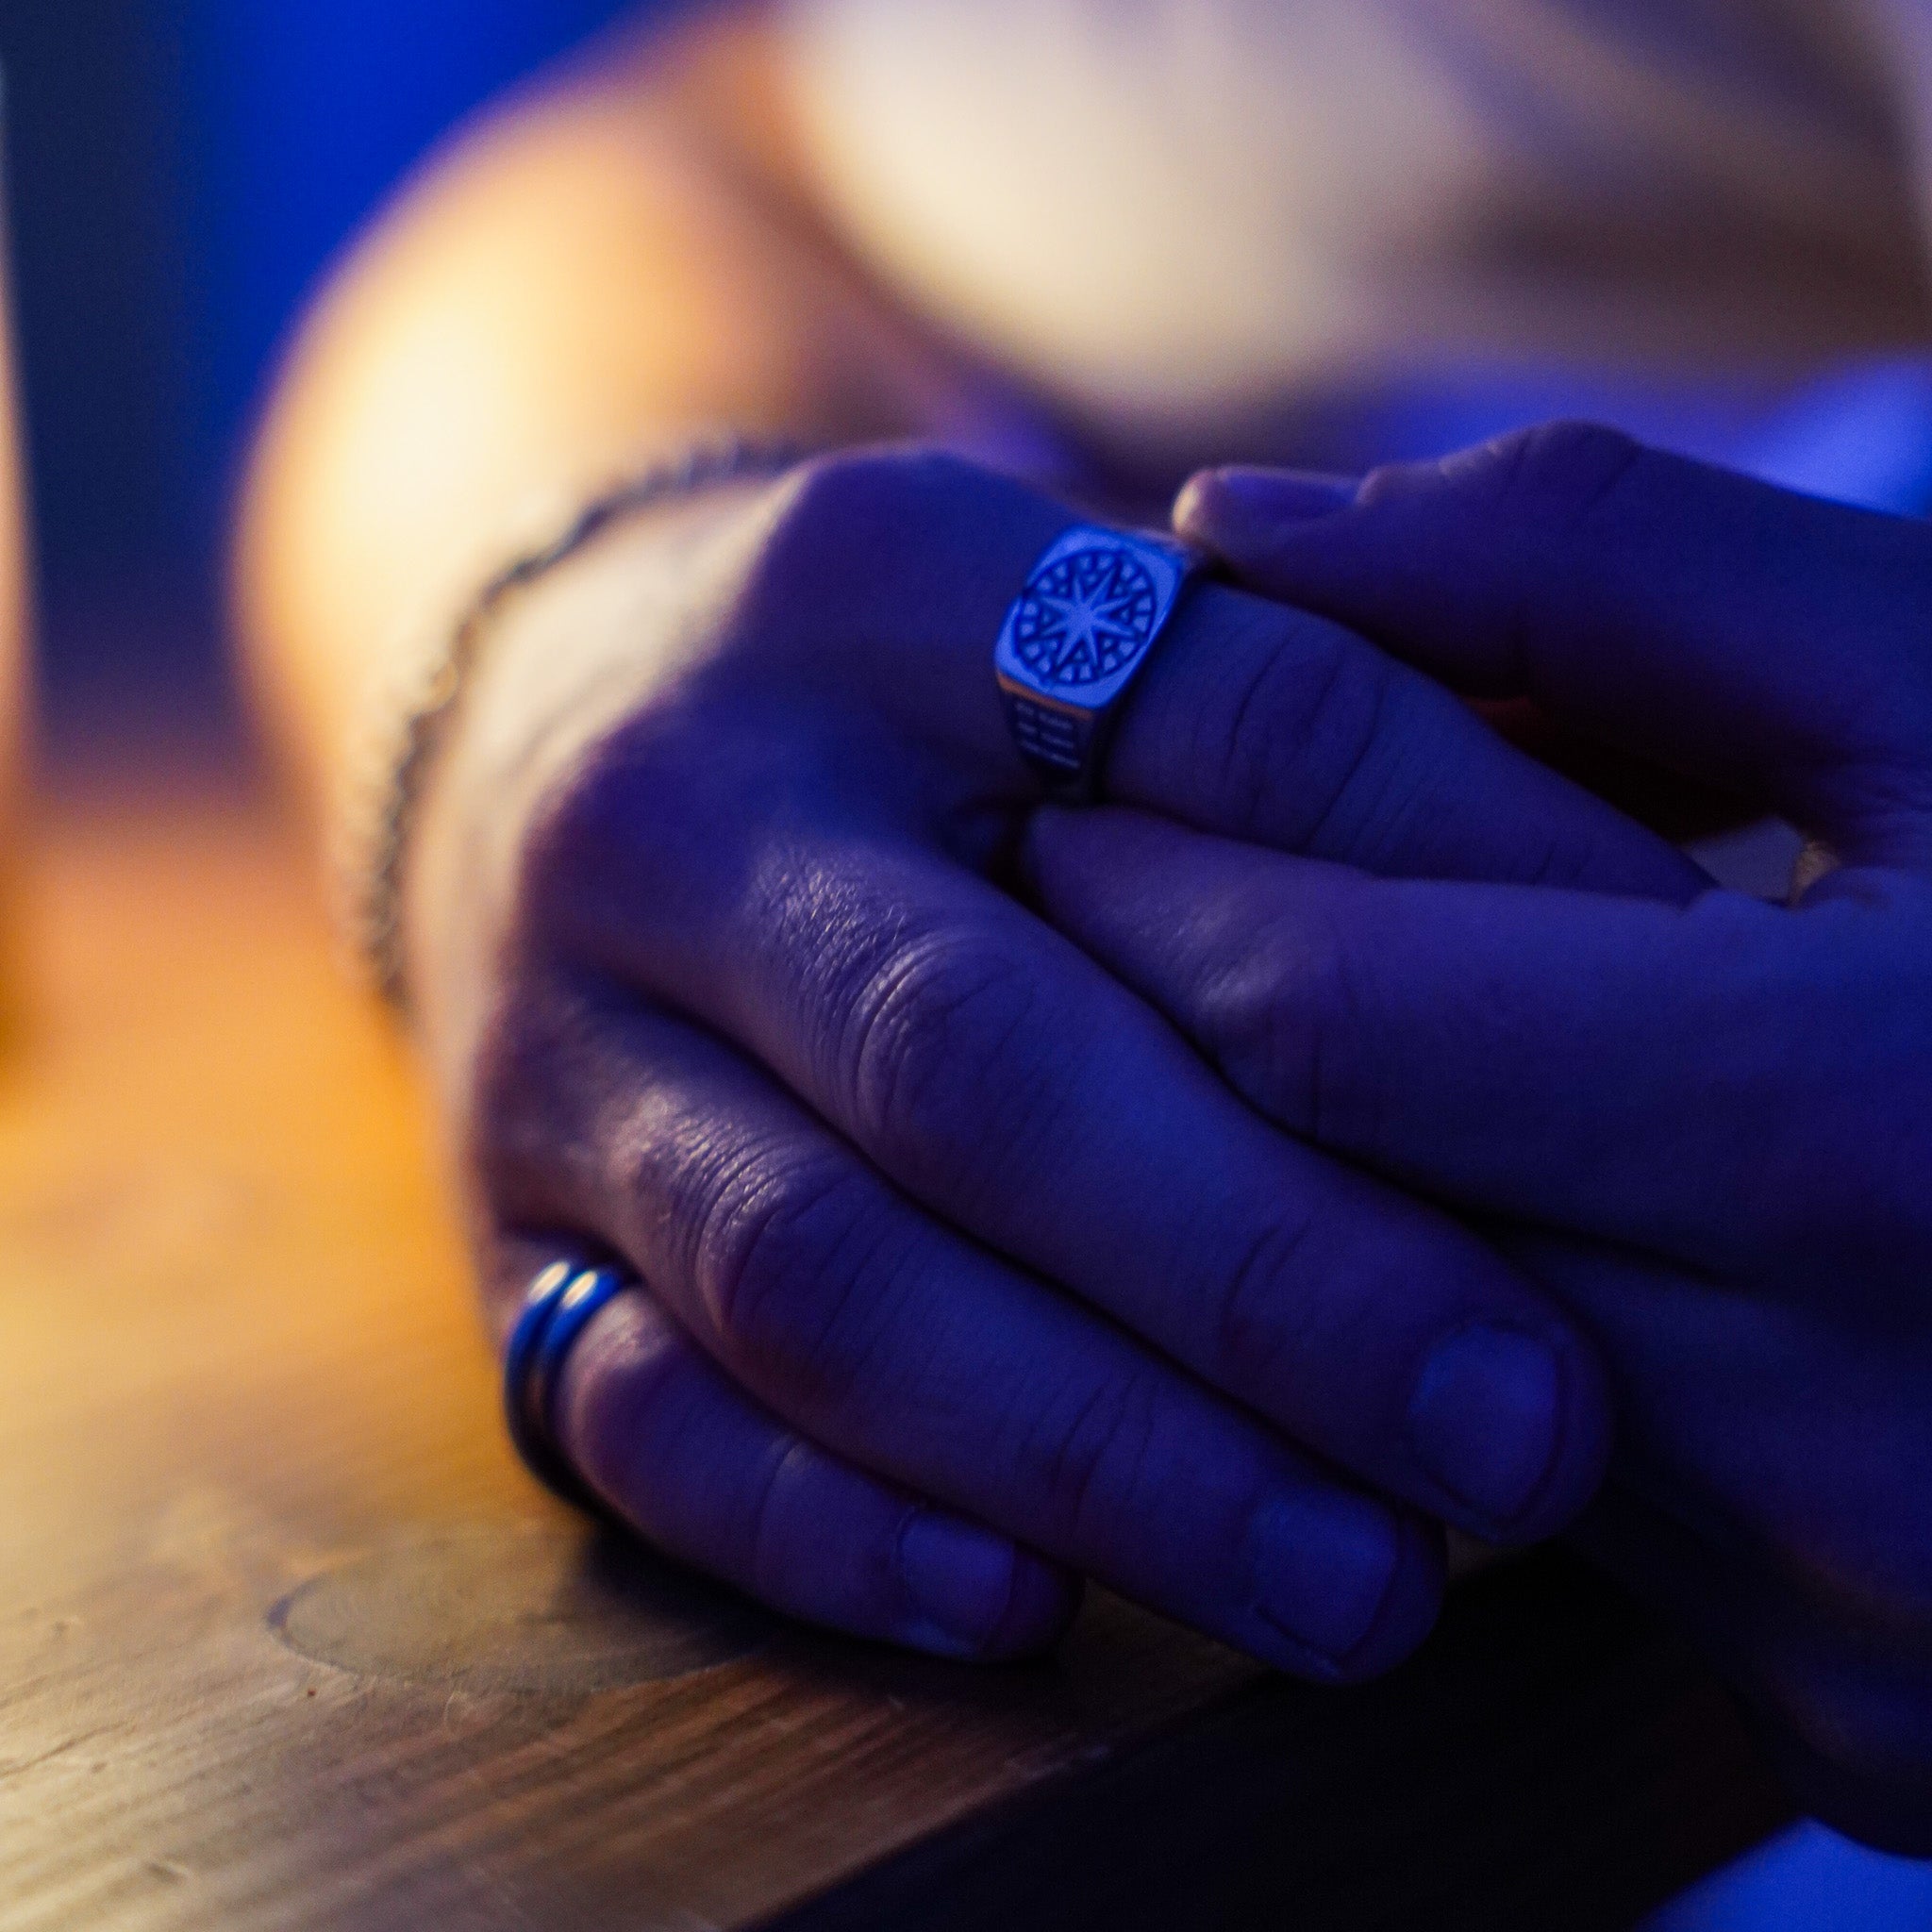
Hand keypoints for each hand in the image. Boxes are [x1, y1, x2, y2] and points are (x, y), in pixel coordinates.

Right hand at [408, 447, 1691, 1677]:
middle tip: (1522, 1440)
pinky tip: (1026, 1604)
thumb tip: (1612, 916)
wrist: (558, 722)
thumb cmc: (903, 695)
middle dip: (1267, 1270)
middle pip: (978, 1057)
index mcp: (879, 591)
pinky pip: (635, 1414)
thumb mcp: (1070, 618)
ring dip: (1096, 1447)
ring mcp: (557, 1041)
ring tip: (1355, 1580)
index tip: (1661, 1073)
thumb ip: (1313, 722)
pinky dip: (833, 1526)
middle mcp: (679, 812)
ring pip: (817, 1274)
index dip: (1454, 902)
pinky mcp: (502, 1238)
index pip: (1216, 731)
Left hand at [1029, 425, 1931, 1844]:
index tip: (1075, 783)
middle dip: (1171, 1032)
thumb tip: (1227, 524)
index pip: (1305, 1014)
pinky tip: (1515, 1200)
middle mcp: (1839, 1446)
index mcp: (1879, 1141)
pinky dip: (1462, 1330)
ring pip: (1387, 1367)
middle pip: (1304, 1204)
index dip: (1146, 879)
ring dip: (1310, 1181)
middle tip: (1105, 881)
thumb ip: (1584, 569)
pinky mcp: (1852, 1731)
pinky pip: (1532, 1501)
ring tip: (1316, 1010)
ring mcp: (1841, 1632)